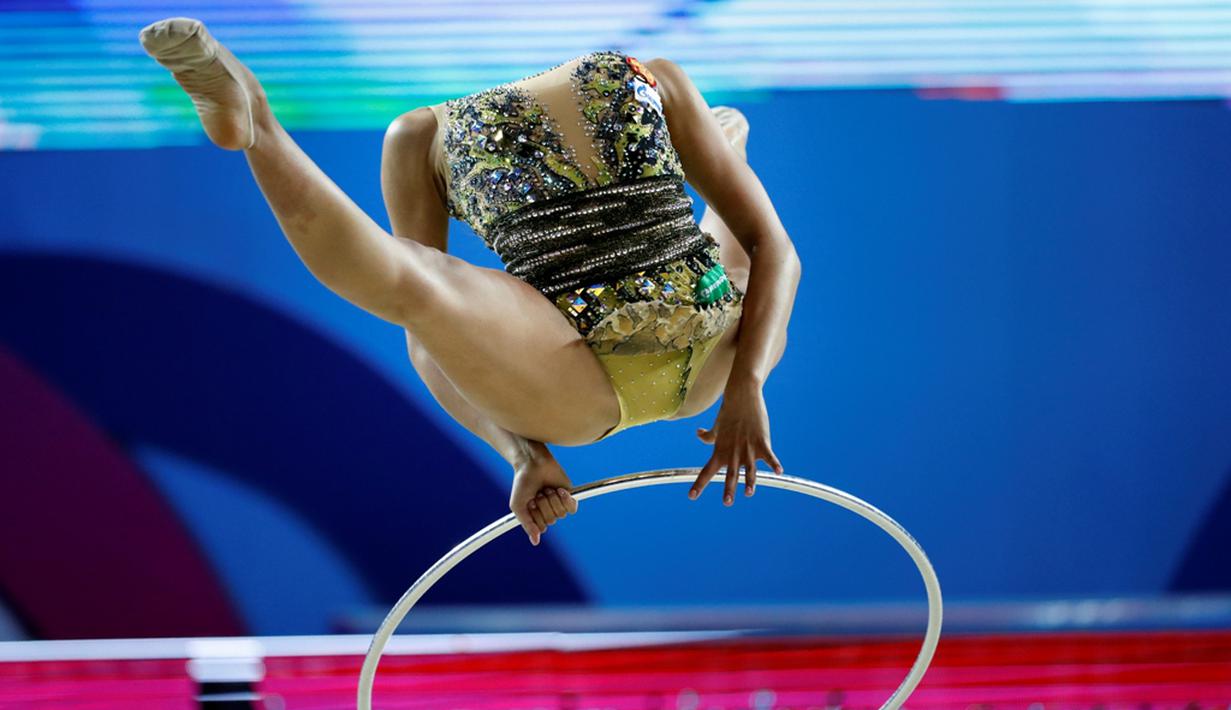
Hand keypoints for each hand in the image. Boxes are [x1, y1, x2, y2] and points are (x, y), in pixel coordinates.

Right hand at [509, 452, 578, 545]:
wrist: (532, 464)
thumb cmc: (522, 484)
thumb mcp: (518, 506)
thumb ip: (527, 525)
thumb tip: (535, 542)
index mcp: (535, 517)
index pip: (541, 527)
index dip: (536, 515)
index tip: (530, 502)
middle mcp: (548, 512)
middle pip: (551, 520)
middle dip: (543, 505)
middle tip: (537, 493)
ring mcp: (558, 504)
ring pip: (561, 513)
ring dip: (552, 499)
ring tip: (545, 489)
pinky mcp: (569, 496)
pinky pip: (572, 508)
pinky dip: (565, 498)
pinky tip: (559, 490)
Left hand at [690, 377, 783, 504]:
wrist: (742, 397)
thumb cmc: (728, 413)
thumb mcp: (717, 426)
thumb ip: (708, 436)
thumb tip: (698, 434)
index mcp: (720, 451)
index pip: (707, 471)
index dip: (699, 484)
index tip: (691, 497)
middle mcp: (733, 452)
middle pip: (730, 474)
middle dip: (729, 488)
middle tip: (727, 502)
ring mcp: (748, 448)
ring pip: (749, 468)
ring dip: (750, 481)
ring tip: (749, 493)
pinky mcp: (762, 442)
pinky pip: (769, 456)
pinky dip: (774, 463)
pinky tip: (778, 472)